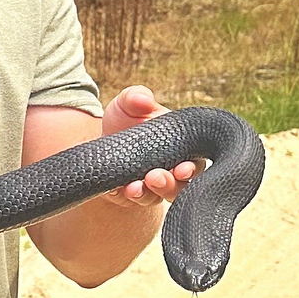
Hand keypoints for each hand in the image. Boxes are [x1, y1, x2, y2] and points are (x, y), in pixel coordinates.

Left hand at [100, 85, 202, 206]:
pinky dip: (131, 196)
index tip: (183, 168)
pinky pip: (135, 200)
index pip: (196, 162)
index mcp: (182, 148)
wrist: (102, 140)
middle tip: (156, 177)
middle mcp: (172, 171)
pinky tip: (124, 190)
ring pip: (159, 197)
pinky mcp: (133, 196)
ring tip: (136, 186)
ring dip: (150, 193)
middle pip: (182, 186)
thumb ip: (136, 97)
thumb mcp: (128, 104)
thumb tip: (144, 99)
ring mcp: (153, 187)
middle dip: (172, 184)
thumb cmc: (126, 120)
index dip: (192, 169)